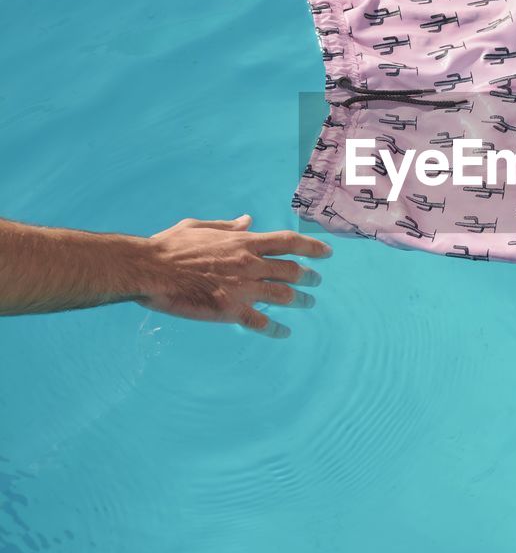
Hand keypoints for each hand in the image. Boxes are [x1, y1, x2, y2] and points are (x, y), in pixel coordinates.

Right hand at [141, 215, 331, 337]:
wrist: (151, 269)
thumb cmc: (170, 245)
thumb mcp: (201, 226)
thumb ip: (229, 226)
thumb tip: (248, 220)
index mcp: (244, 242)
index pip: (288, 242)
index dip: (312, 247)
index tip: (327, 252)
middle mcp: (250, 264)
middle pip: (291, 270)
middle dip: (309, 276)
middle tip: (317, 281)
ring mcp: (242, 288)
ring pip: (283, 295)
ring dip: (300, 300)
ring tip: (309, 303)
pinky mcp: (230, 311)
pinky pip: (261, 322)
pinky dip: (276, 329)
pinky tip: (285, 332)